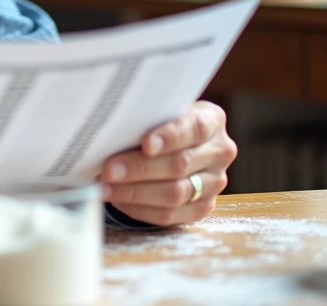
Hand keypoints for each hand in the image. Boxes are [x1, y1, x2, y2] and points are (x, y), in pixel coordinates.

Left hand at [99, 100, 236, 225]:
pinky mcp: (202, 207)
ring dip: (135, 192)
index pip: (194, 128)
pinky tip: (119, 200)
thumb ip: (145, 118)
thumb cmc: (157, 123)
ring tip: (107, 187)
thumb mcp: (157, 112)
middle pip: (180, 164)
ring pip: (175, 193)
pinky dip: (140, 209)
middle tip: (109, 170)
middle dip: (140, 168)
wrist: (170, 143)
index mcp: (212, 119)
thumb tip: (113, 131)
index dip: (169, 137)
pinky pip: (170, 215)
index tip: (146, 144)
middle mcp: (219, 151)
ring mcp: (214, 183)